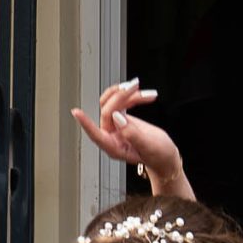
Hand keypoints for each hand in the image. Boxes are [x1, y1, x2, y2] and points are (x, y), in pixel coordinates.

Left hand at [71, 80, 193, 199]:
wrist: (166, 155)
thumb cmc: (158, 156)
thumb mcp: (149, 146)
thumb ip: (132, 134)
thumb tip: (117, 117)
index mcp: (114, 148)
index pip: (96, 134)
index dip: (86, 123)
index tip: (76, 112)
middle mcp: (112, 137)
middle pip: (108, 111)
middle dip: (121, 97)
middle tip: (134, 87)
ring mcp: (116, 127)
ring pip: (113, 103)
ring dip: (127, 94)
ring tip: (141, 90)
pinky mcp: (122, 119)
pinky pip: (122, 103)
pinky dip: (133, 97)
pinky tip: (144, 95)